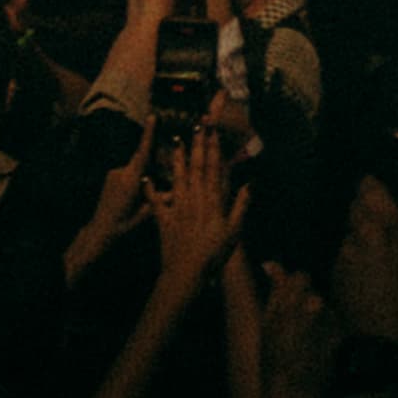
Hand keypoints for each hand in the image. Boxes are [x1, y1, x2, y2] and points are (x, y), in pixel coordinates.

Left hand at [145, 123, 241, 304]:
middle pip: (196, 166)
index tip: (215, 130)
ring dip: (177, 157)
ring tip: (176, 139)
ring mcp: (177, 207)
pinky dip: (150, 189)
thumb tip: (251, 182)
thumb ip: (242, 204)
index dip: (214, 147)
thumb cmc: (213, 253)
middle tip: (198, 125)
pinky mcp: (163, 219)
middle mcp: (194, 198)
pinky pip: (155, 201)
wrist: (186, 272)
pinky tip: (146, 178)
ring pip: (177, 177)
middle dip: (197, 144)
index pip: (214, 167)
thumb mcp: (234, 230)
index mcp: (213, 199)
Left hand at [334, 173, 397, 342]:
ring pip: (347, 230)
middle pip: (354, 206)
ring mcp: (345, 252)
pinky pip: (340, 252)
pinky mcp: (334, 270)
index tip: (378, 189)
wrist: (383, 337)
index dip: (371, 186)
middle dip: (364, 209)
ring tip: (373, 248)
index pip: (369, 188)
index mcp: (390, 225)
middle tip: (380, 221)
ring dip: (357, 233)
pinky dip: (349, 255)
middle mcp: (363, 233)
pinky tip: (364, 269)